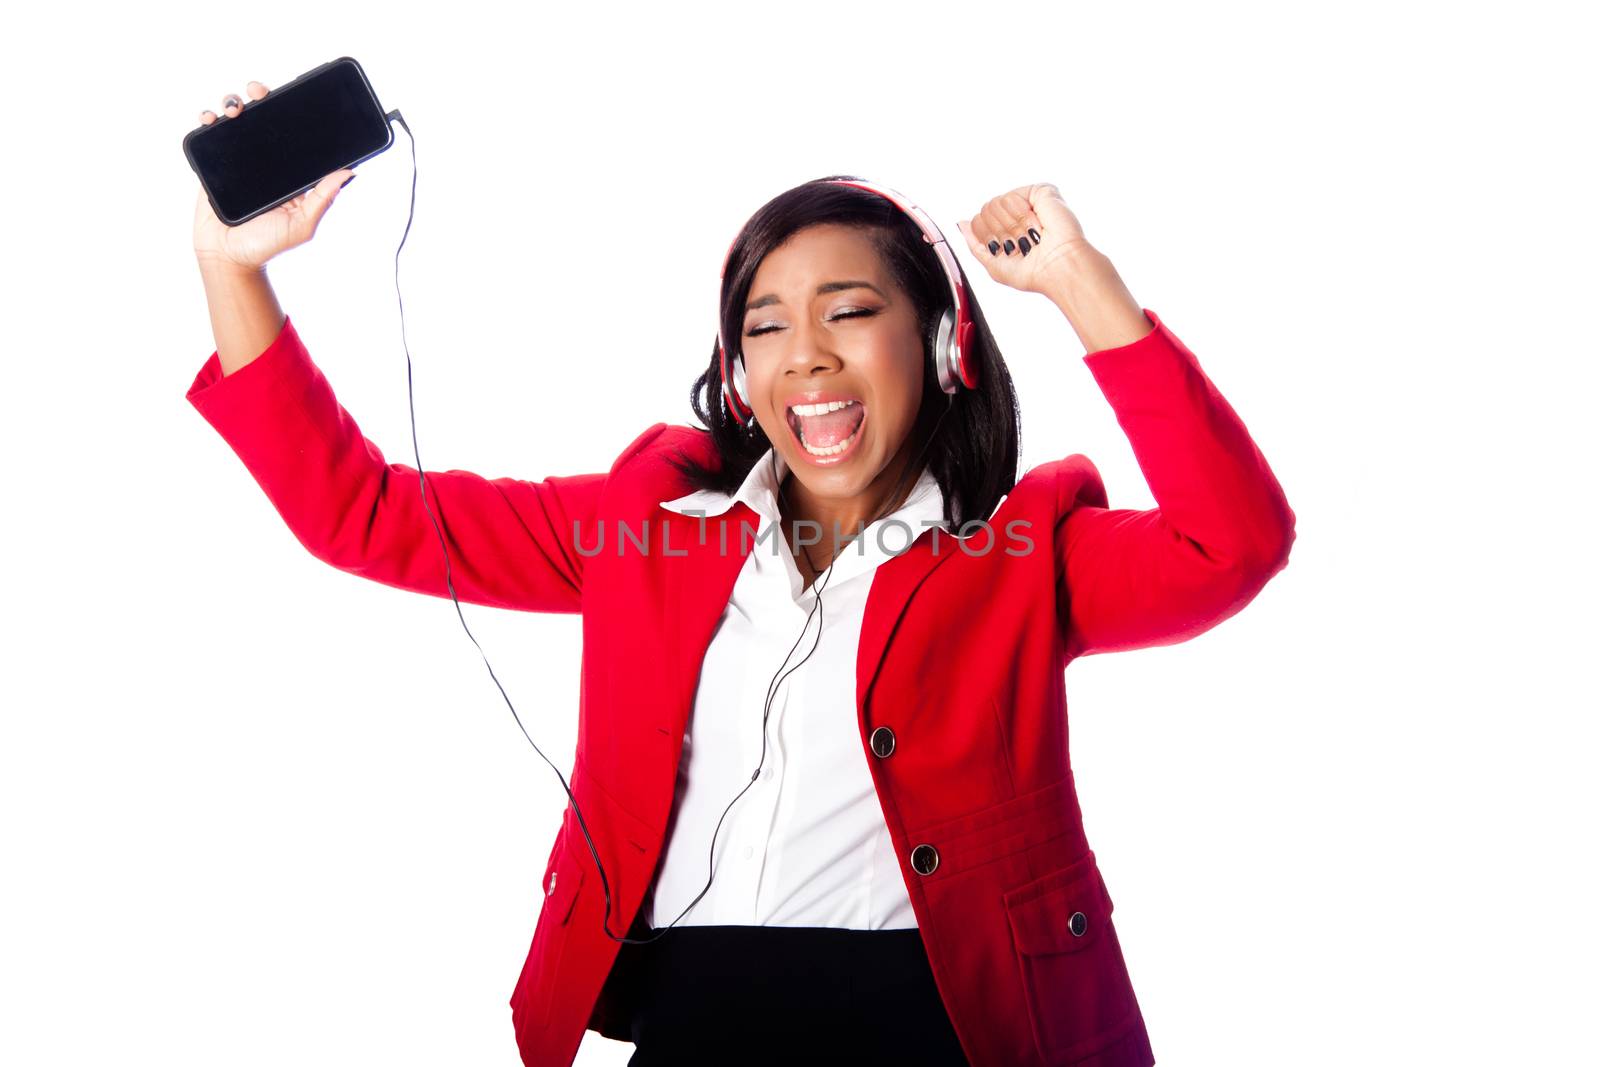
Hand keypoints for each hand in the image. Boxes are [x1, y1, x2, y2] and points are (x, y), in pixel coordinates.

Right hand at [191, 79, 355, 272]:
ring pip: (235, 121)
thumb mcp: (302, 223)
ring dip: (233, 104)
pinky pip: (209, 136)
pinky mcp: (213, 166)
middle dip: (261, 97)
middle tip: (260, 91)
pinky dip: (208, 121)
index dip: (293, 112)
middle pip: (263, 119)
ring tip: (235, 107)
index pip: (293, 135)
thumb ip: (323, 197)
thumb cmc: (267, 245)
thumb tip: (349, 172)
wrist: (229, 257)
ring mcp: (237, 161)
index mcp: (288, 171)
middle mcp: (264, 161)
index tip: (294, 95)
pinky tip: (211, 119)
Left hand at [954, 183, 1091, 294]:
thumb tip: (962, 224)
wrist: (1058, 268)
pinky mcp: (1040, 191)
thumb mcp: (994, 265)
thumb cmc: (1034, 272)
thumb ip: (975, 244)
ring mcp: (1028, 201)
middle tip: (1021, 243)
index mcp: (1008, 228)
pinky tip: (1036, 225)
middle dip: (1000, 233)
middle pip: (985, 211)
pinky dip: (1021, 216)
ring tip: (1031, 236)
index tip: (1008, 250)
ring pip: (994, 204)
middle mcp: (1017, 213)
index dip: (988, 238)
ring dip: (1012, 227)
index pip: (978, 221)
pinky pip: (1010, 197)